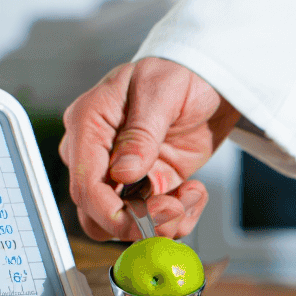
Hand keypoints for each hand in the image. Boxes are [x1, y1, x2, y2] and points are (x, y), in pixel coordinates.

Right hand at [59, 57, 240, 240]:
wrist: (210, 80)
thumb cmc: (180, 72)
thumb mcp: (162, 91)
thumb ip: (141, 133)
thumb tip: (122, 172)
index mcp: (88, 125)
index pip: (85, 185)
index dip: (110, 213)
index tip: (144, 220)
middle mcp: (98, 155)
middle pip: (97, 214)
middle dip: (139, 223)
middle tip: (176, 207)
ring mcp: (123, 175)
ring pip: (126, 223)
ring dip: (164, 222)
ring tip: (193, 192)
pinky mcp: (150, 186)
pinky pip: (155, 221)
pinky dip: (180, 218)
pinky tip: (195, 190)